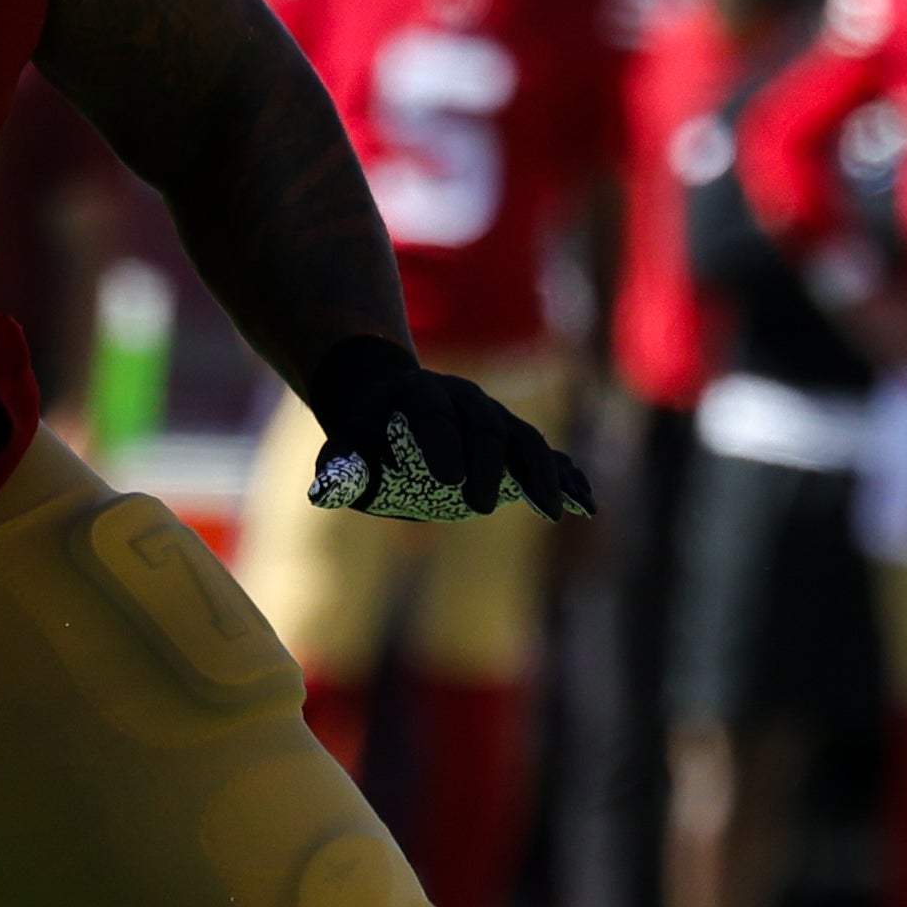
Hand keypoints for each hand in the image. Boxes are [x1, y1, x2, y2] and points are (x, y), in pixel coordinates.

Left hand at [300, 334, 589, 522]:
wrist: (394, 415)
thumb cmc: (366, 440)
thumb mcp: (345, 451)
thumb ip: (338, 468)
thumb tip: (319, 492)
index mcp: (419, 394)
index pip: (433, 415)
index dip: (440, 443)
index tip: (446, 478)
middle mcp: (465, 400)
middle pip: (485, 428)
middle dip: (487, 467)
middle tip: (478, 507)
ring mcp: (496, 420)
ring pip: (526, 441)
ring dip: (541, 476)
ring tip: (551, 512)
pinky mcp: (516, 445)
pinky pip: (549, 458)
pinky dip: (568, 478)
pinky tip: (587, 504)